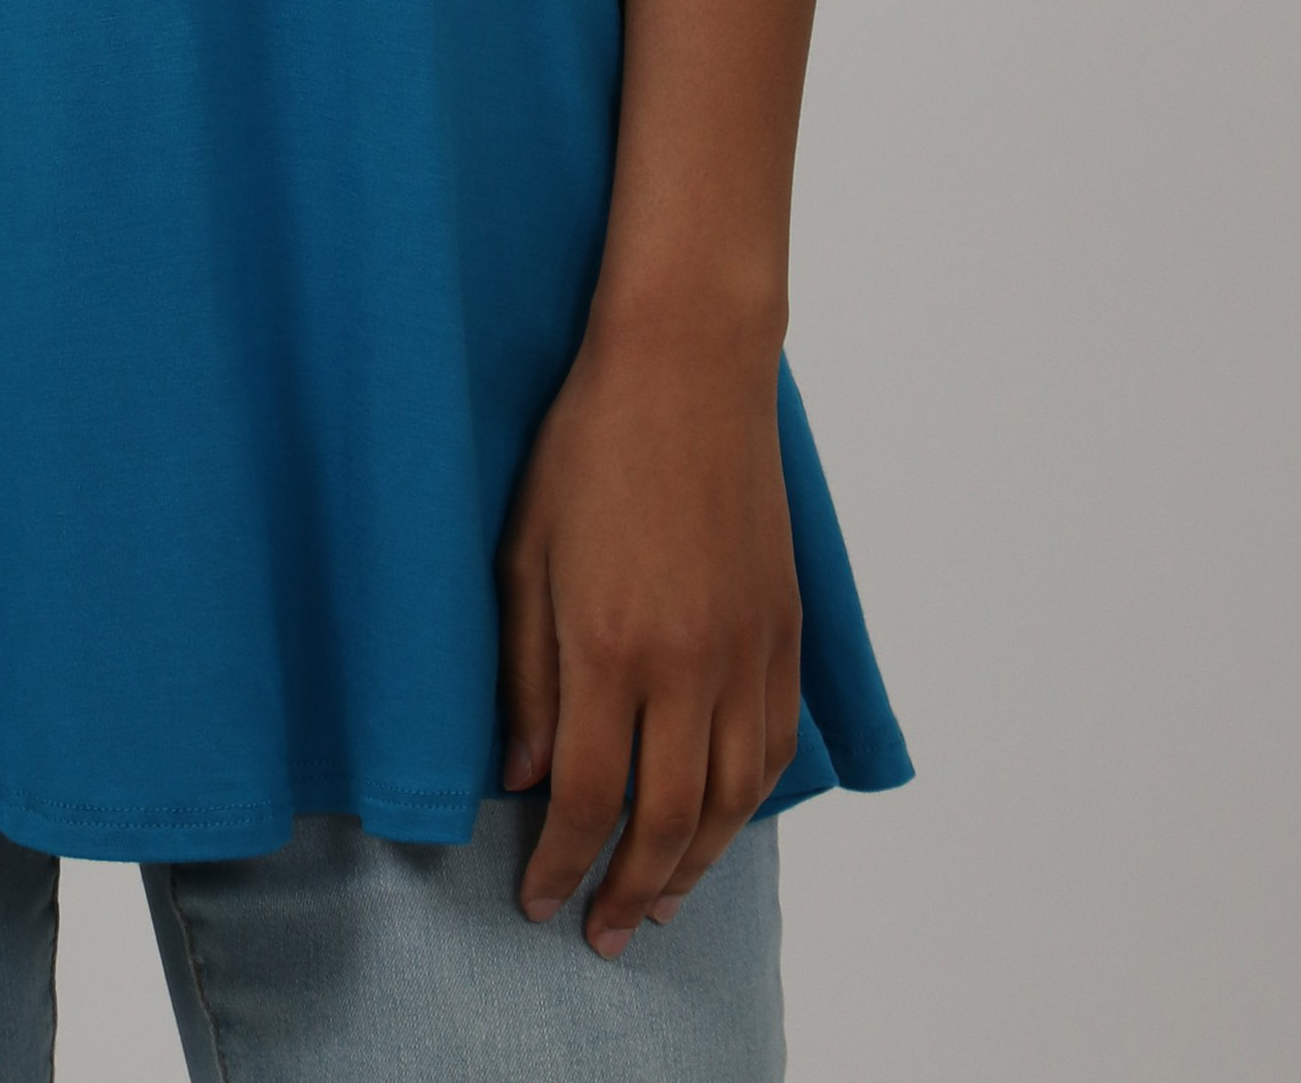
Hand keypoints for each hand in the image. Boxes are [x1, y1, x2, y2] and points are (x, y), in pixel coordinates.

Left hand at [493, 314, 802, 954]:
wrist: (688, 367)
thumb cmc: (589, 444)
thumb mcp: (522, 552)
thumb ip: (521, 671)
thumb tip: (518, 774)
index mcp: (609, 646)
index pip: (584, 795)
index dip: (560, 863)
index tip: (540, 901)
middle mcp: (687, 664)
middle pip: (666, 820)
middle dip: (627, 890)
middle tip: (602, 933)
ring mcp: (745, 650)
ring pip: (731, 799)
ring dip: (695, 865)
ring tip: (658, 901)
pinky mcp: (782, 629)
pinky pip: (772, 746)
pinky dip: (747, 803)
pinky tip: (719, 822)